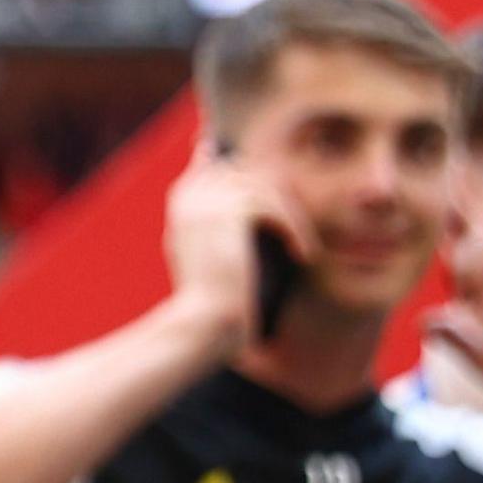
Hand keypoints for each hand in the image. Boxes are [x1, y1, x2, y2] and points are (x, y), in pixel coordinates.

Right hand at [161, 148, 311, 357]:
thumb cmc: (207, 293)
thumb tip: (240, 197)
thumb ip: (214, 216)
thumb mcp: (204, 248)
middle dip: (275, 197)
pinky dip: (292, 230)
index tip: (273, 208)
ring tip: (301, 246)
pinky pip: (273, 205)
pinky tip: (301, 254)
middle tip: (294, 231)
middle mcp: (190, 192)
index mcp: (181, 199)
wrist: (205, 319)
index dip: (248, 179)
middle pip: (246, 171)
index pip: (217, 163)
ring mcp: (207, 200)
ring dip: (288, 216)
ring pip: (264, 186)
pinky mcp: (230, 212)